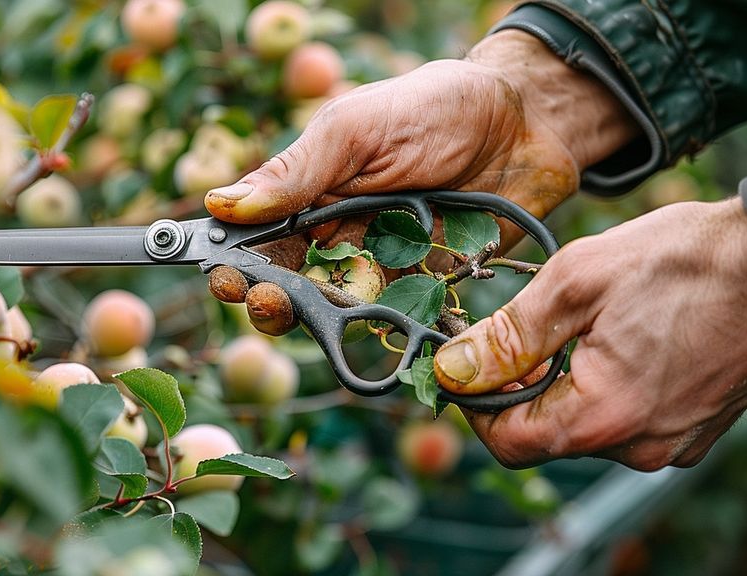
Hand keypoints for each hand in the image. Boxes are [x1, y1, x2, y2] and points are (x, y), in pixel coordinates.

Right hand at [205, 31, 636, 331]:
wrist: (527, 122)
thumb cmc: (435, 108)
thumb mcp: (357, 130)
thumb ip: (296, 172)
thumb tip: (220, 204)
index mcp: (312, 194)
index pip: (259, 239)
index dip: (236, 262)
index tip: (223, 276)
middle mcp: (340, 235)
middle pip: (290, 285)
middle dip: (271, 300)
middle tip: (266, 299)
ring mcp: (383, 265)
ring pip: (337, 310)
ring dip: (319, 320)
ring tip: (313, 311)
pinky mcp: (427, 288)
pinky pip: (398, 321)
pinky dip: (385, 334)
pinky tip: (379, 335)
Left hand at [434, 197, 746, 470]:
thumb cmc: (684, 260)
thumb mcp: (576, 282)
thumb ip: (508, 336)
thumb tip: (452, 369)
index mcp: (606, 417)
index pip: (509, 443)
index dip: (475, 403)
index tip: (466, 361)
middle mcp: (641, 446)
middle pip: (546, 436)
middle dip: (518, 388)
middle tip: (517, 334)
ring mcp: (674, 441)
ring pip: (585, 427)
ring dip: (561, 385)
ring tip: (573, 328)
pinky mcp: (695, 427)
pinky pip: (626, 420)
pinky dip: (602, 388)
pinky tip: (614, 341)